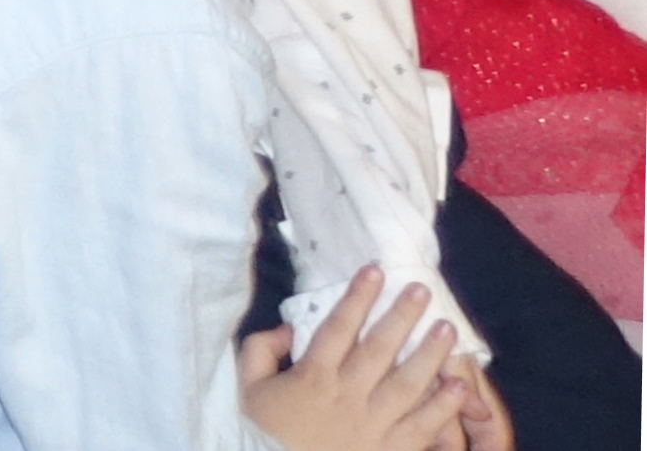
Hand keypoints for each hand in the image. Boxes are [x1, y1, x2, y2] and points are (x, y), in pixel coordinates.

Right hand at [240, 272, 477, 450]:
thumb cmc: (263, 434)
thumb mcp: (247, 388)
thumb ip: (260, 350)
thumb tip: (287, 328)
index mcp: (311, 376)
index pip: (338, 327)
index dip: (357, 297)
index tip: (374, 271)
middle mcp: (346, 395)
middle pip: (379, 349)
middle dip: (401, 316)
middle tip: (421, 291)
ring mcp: (372, 425)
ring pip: (407, 384)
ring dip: (430, 355)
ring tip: (447, 330)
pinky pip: (421, 427)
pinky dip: (442, 408)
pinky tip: (458, 387)